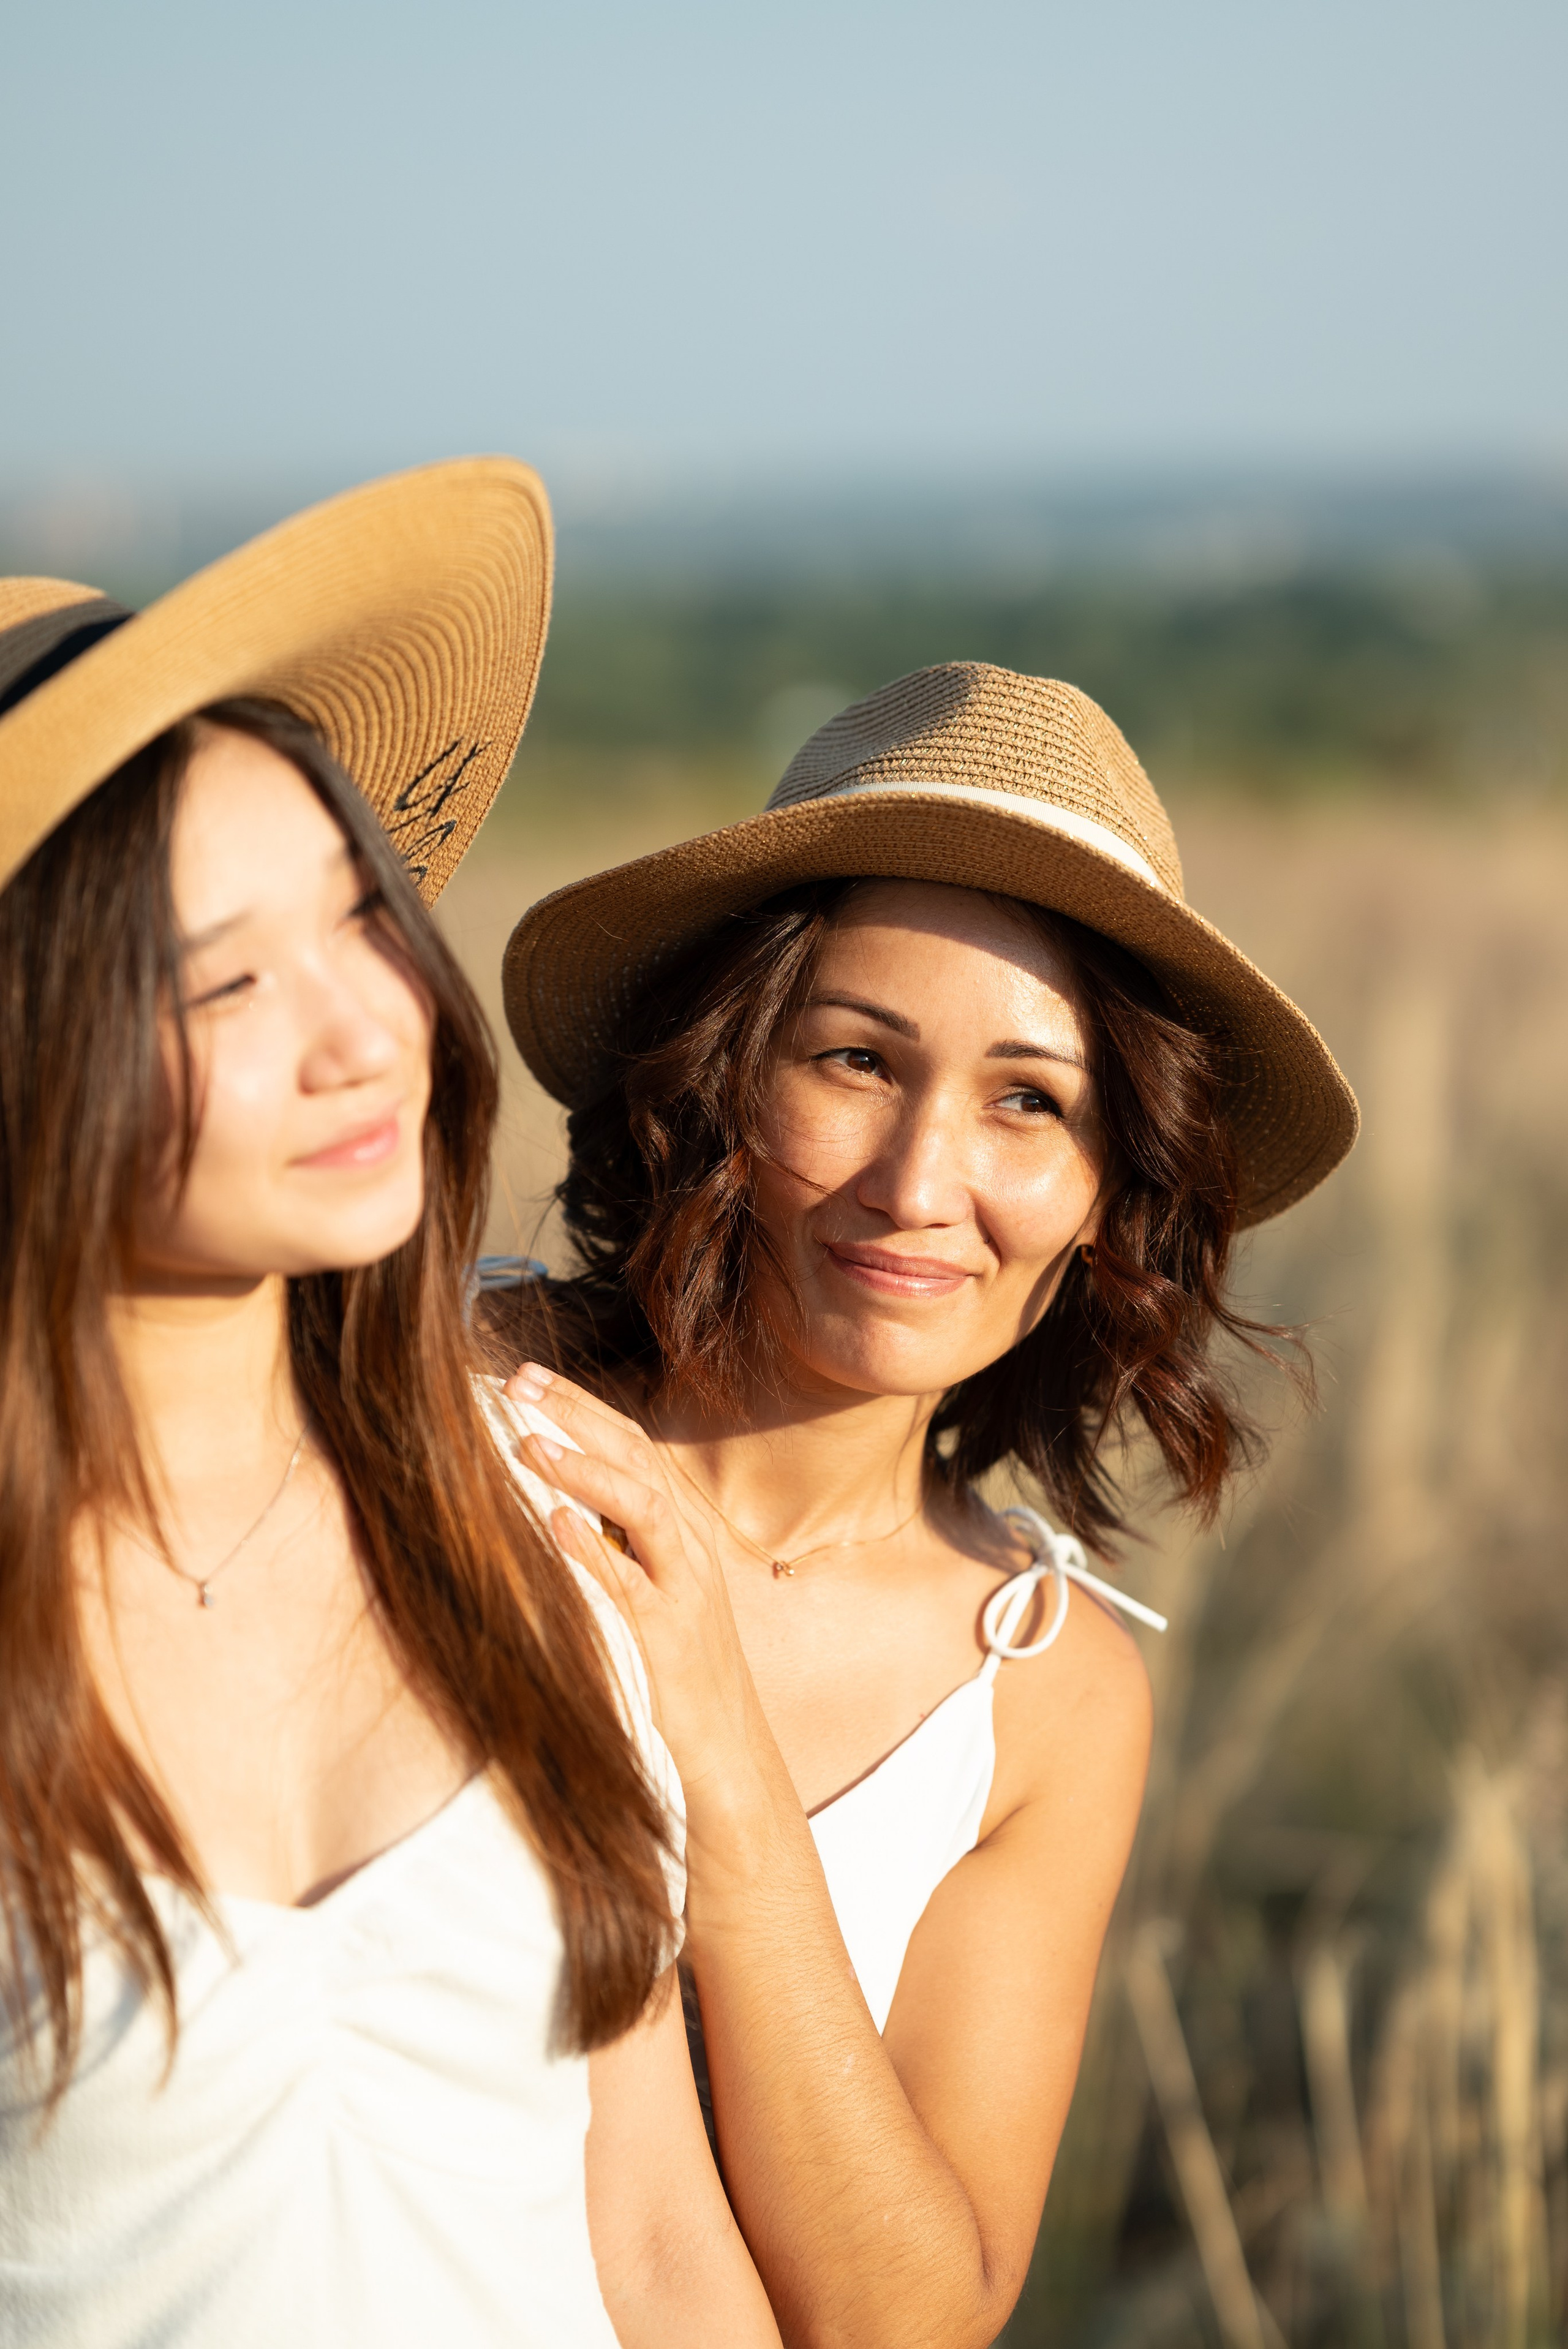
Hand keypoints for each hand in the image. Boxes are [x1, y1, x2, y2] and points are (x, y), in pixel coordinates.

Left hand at [504, 1365, 790, 1851]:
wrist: (729, 1751)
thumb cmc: (678, 1671)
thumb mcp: (650, 1590)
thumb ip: (617, 1543)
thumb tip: (559, 1501)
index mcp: (679, 1530)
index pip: (633, 1446)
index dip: (583, 1407)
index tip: (528, 1378)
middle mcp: (686, 1547)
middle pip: (636, 1457)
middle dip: (578, 1414)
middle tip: (518, 1383)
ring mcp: (682, 1588)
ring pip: (640, 1507)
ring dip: (585, 1471)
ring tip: (530, 1444)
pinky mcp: (668, 1635)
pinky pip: (631, 1584)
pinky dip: (594, 1549)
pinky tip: (555, 1524)